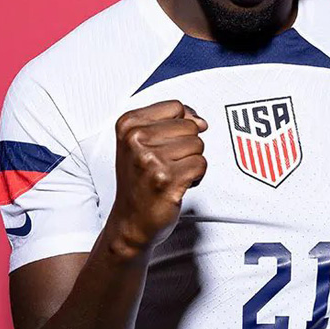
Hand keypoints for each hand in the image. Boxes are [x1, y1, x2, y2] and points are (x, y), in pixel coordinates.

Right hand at [110, 100, 207, 255]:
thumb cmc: (139, 181)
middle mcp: (136, 140)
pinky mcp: (167, 179)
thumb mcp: (143, 142)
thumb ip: (173, 121)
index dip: (180, 125)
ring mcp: (150, 160)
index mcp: (128, 124)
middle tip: (167, 163)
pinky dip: (196, 176)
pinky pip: (201, 164)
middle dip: (186, 146)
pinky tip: (177, 185)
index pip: (176, 106)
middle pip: (190, 126)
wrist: (131, 222)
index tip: (166, 142)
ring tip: (171, 174)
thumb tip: (201, 121)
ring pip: (198, 145)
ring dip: (191, 162)